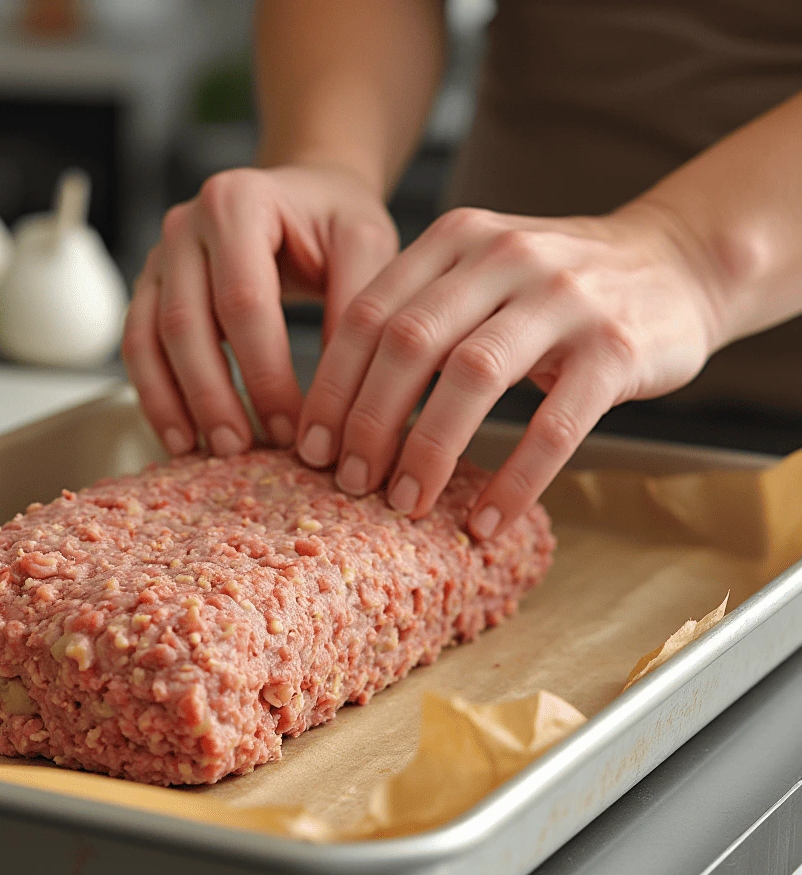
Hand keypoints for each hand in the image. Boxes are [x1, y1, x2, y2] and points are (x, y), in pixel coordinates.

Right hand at [121, 164, 397, 456]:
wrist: (306, 196)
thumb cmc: (335, 222)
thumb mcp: (363, 245)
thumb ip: (354, 306)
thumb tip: (337, 394)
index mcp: (238, 203)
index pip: (243, 301)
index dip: (264, 372)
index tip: (291, 427)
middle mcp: (186, 225)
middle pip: (186, 323)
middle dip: (214, 396)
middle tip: (243, 449)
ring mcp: (160, 256)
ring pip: (150, 338)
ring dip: (177, 402)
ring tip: (210, 451)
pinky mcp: (150, 288)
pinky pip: (137, 346)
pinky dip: (155, 395)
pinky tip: (182, 436)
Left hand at [297, 202, 720, 537]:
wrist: (675, 261)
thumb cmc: (555, 288)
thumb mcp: (480, 274)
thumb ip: (418, 315)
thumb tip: (341, 411)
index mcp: (456, 240)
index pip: (369, 314)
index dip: (332, 386)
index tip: (311, 446)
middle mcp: (503, 256)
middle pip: (409, 344)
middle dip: (368, 423)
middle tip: (350, 484)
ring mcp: (564, 298)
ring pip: (473, 378)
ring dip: (428, 450)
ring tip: (405, 504)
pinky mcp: (616, 347)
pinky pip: (554, 425)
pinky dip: (514, 480)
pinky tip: (487, 520)